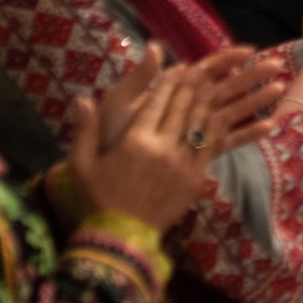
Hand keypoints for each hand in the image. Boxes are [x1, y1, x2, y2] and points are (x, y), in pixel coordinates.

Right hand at [68, 63, 228, 229]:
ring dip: (207, 102)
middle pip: (182, 109)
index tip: (178, 67)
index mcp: (135, 142)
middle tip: (201, 69)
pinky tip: (220, 116)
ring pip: (199, 125)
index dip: (168, 83)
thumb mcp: (82, 164)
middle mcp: (162, 149)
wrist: (123, 235)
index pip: (156, 104)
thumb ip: (85, 129)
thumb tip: (82, 99)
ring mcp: (183, 164)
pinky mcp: (197, 179)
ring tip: (215, 84)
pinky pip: (210, 147)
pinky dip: (216, 129)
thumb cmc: (99, 198)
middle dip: (192, 86)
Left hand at [95, 45, 285, 153]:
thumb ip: (139, 78)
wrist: (105, 177)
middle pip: (224, 87)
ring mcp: (194, 132)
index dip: (225, 60)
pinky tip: (270, 126)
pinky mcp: (199, 154)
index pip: (203, 70)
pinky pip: (228, 141)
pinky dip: (248, 134)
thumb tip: (156, 46)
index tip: (248, 51)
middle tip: (276, 64)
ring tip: (280, 89)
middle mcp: (186, 110)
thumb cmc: (109, 138)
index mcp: (169, 93)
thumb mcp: (119, 103)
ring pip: (232, 111)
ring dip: (256, 100)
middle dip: (250, 75)